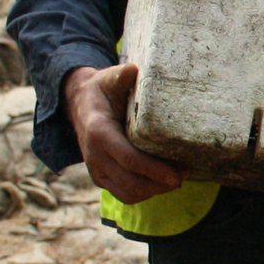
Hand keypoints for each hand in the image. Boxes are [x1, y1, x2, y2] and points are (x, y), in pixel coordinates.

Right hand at [64, 64, 185, 202]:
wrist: (79, 106)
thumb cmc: (101, 91)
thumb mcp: (109, 78)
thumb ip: (121, 76)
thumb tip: (134, 70)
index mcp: (99, 133)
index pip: (129, 159)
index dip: (155, 170)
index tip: (178, 175)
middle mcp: (95, 157)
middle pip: (132, 182)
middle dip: (161, 183)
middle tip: (185, 174)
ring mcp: (96, 171)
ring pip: (129, 193)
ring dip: (155, 190)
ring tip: (177, 177)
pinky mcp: (101, 178)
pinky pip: (124, 194)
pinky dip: (145, 192)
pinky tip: (161, 181)